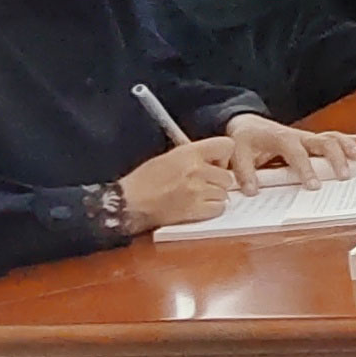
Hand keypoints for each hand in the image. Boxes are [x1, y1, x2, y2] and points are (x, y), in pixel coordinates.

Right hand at [115, 139, 242, 231]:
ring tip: (196, 197)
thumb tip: (213, 159)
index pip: (227, 146)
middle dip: (218, 181)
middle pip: (227, 176)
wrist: (128, 203)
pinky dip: (212, 209)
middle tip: (203, 185)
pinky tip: (198, 207)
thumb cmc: (143, 180)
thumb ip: (193, 156)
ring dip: (214, 196)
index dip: (224, 156)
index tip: (216, 163)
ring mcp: (197, 191)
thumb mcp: (169, 157)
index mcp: (189, 153)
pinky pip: (219, 208)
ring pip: (224, 193)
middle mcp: (196, 170)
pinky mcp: (195, 210)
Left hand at [220, 112, 355, 191]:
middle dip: (336, 157)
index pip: (296, 153)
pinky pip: (337, 137)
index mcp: (281, 138)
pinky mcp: (314, 139)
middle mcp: (299, 136)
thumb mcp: (237, 154)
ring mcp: (309, 137)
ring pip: (334, 138)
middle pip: (323, 142)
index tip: (314, 185)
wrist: (248, 123)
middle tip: (344, 176)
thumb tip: (251, 191)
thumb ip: (243, 172)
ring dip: (349, 146)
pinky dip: (355, 139)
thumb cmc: (245, 139)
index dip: (305, 169)